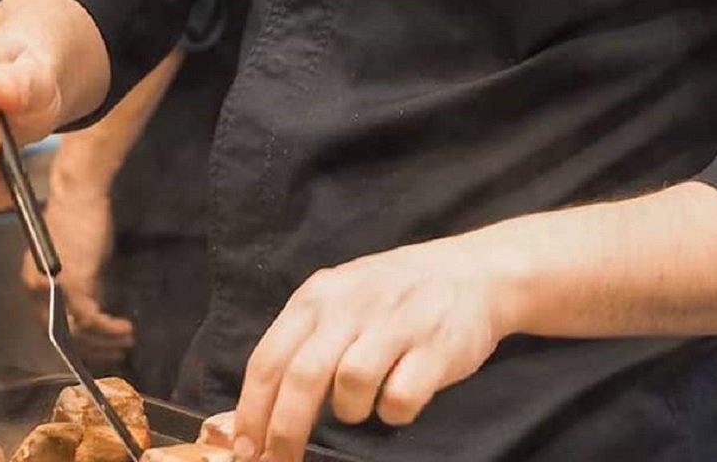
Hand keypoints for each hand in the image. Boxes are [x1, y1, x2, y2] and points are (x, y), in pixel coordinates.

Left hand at [21, 178, 133, 363]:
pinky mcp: (74, 285)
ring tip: (127, 342)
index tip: (97, 346)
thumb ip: (84, 284)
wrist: (79, 194)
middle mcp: (37, 290)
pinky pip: (91, 319)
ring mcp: (54, 290)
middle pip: (62, 334)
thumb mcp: (81, 258)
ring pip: (78, 331)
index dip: (75, 338)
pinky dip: (109, 328)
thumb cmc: (81, 217)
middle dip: (91, 348)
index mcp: (34, 282)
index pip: (51, 322)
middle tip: (115, 352)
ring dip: (105, 341)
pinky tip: (125, 328)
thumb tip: (95, 306)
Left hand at [232, 233, 515, 461]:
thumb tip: (257, 410)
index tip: (245, 450)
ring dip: (349, 411)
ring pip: (350, 385)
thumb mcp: (340, 299)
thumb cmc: (392, 295)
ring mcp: (395, 323)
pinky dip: (393, 412)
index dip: (252, 411)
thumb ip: (302, 341)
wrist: (471, 273)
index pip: (269, 358)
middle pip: (303, 377)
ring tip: (360, 405)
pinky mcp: (435, 348)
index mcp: (319, 295)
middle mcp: (352, 304)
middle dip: (285, 431)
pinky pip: (400, 399)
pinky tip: (397, 399)